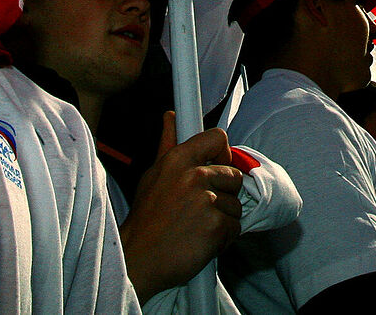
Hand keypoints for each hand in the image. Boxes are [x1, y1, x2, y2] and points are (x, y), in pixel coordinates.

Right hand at [120, 113, 243, 301]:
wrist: (139, 260)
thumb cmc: (146, 220)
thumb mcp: (153, 175)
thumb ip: (168, 144)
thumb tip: (171, 116)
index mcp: (178, 159)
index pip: (217, 138)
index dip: (222, 153)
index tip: (216, 165)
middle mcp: (194, 176)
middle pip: (234, 175)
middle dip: (223, 193)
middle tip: (199, 209)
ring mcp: (207, 201)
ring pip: (236, 204)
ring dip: (222, 218)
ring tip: (196, 227)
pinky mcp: (217, 226)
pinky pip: (235, 227)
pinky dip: (223, 238)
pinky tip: (201, 241)